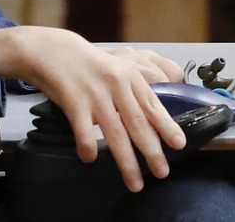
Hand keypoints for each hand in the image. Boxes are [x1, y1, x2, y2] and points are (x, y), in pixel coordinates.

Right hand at [0, 26, 187, 191]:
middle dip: (152, 151)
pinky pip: (84, 130)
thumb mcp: (117, 69)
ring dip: (126, 161)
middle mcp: (116, 84)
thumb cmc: (89, 65)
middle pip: (137, 123)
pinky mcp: (74, 101)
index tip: (179, 144)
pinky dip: (88, 146)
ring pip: (115, 133)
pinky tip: (91, 159)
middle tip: (162, 172)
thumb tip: (154, 119)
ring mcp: (95, 94)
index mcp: (130, 77)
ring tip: (135, 182)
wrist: (56, 52)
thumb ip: (134, 90)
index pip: (153, 105)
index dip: (166, 126)